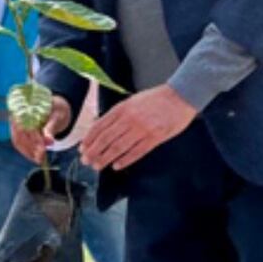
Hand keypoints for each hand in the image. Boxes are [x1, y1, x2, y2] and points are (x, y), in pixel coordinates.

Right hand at [11, 96, 71, 164]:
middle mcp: (17, 115)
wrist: (54, 108)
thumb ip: (50, 128)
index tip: (43, 150)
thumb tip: (49, 141)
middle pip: (19, 135)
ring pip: (17, 141)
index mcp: (25, 108)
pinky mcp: (17, 131)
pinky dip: (26, 152)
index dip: (34, 140)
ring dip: (27, 152)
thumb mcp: (56, 117)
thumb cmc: (55, 111)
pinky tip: (35, 157)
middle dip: (30, 149)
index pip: (26, 127)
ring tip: (39, 160)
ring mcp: (15, 124)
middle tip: (41, 159)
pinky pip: (18, 143)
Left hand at [80, 84, 196, 171]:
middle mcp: (129, 118)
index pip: (100, 126)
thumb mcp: (132, 101)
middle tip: (85, 161)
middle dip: (94, 151)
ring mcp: (142, 128)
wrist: (180, 96)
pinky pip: (137, 151)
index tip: (82, 148)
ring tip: (97, 165)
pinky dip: (125, 160)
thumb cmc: (155, 99)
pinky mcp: (155, 137)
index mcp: (122, 108)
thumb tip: (100, 127)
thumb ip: (117, 114)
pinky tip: (117, 166)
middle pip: (106, 138)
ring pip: (119, 147)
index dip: (89, 139)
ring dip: (106, 158)